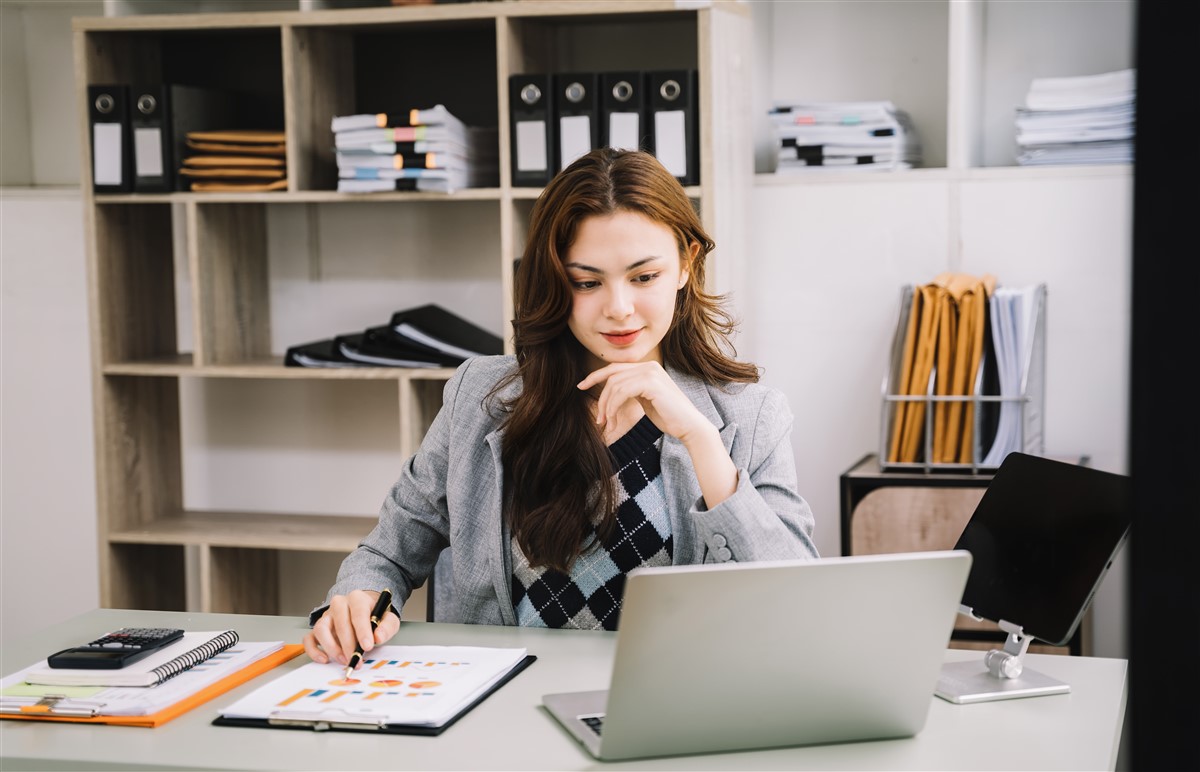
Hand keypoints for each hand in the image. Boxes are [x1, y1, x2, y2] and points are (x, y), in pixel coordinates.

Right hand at [302, 589, 399, 666]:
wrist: (365, 611)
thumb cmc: (375, 616)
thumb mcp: (388, 618)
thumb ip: (387, 626)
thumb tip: (378, 637)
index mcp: (358, 599)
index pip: (358, 613)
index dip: (362, 631)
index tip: (367, 646)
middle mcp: (339, 604)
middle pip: (340, 622)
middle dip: (348, 644)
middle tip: (356, 659)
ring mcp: (327, 616)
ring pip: (321, 628)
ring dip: (331, 647)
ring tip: (343, 660)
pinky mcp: (319, 628)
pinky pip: (309, 638)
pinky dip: (313, 650)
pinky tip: (324, 659)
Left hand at [578, 361, 713, 444]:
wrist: (690, 426)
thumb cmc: (668, 416)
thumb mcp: (645, 400)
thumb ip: (631, 391)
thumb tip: (611, 392)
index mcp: (648, 368)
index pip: (615, 368)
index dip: (595, 376)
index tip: (581, 386)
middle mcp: (649, 366)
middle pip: (612, 375)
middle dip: (600, 396)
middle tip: (598, 418)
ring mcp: (650, 373)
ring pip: (615, 385)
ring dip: (606, 406)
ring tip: (606, 423)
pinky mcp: (651, 383)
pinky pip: (622, 391)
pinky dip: (613, 406)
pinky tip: (613, 419)